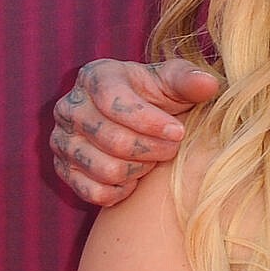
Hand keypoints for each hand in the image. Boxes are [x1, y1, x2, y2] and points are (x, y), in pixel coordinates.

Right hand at [50, 58, 216, 205]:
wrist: (142, 122)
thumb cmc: (160, 97)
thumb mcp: (175, 82)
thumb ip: (190, 80)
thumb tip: (207, 84)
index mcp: (95, 77)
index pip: (113, 102)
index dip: (150, 122)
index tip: (179, 132)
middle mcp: (70, 107)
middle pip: (113, 140)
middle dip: (153, 149)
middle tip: (172, 148)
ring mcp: (62, 140)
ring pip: (106, 169)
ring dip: (140, 170)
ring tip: (154, 159)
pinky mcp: (64, 169)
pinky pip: (93, 192)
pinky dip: (121, 191)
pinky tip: (136, 178)